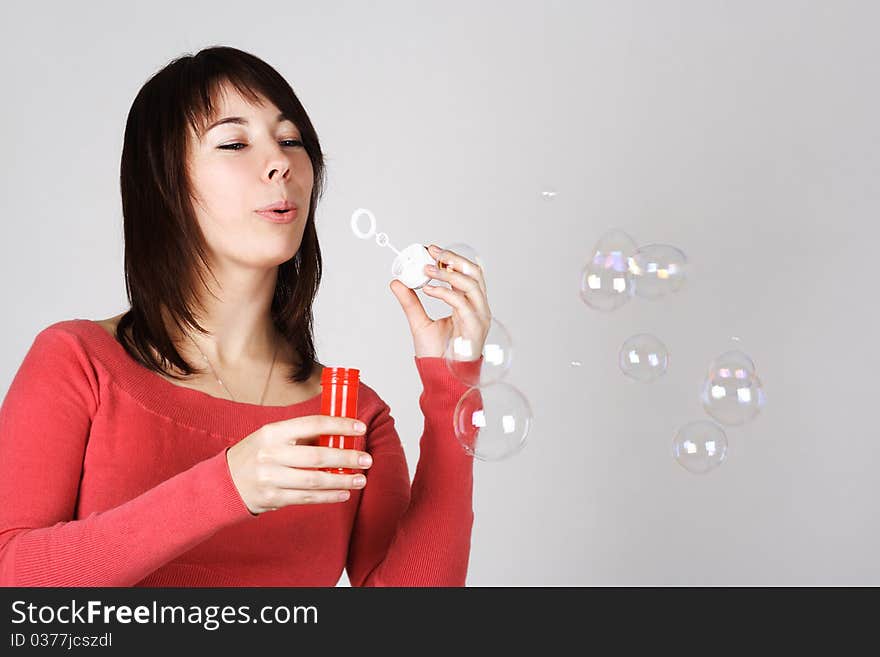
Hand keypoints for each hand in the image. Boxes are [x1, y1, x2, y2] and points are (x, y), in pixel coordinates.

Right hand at [225, 415, 372, 514]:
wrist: (224, 483)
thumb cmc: (255, 455)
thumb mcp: (271, 437)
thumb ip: (300, 435)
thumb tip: (339, 433)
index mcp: (272, 432)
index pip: (312, 424)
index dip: (339, 425)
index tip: (360, 428)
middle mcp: (270, 454)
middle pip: (317, 455)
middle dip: (346, 457)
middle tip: (366, 459)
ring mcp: (270, 478)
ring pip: (315, 480)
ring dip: (342, 480)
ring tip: (360, 479)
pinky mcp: (273, 498)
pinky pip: (307, 497)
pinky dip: (328, 496)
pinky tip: (343, 493)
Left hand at [390, 244, 491, 358]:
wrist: (442, 378)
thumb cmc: (437, 355)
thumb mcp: (419, 322)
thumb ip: (410, 302)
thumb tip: (397, 282)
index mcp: (469, 304)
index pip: (466, 273)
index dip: (451, 258)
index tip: (430, 249)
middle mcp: (478, 308)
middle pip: (474, 272)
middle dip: (453, 258)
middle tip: (431, 251)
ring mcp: (480, 317)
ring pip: (471, 284)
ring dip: (447, 273)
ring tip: (426, 270)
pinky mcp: (475, 327)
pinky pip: (462, 303)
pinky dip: (444, 292)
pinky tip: (428, 289)